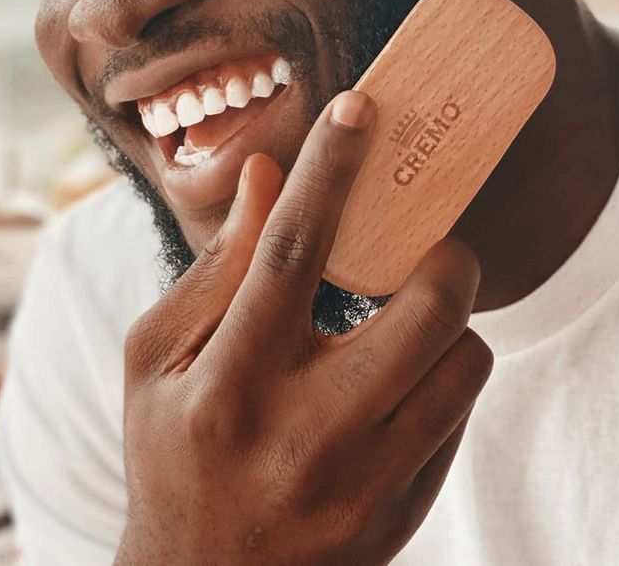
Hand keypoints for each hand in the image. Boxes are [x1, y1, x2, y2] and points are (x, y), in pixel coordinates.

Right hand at [116, 91, 492, 565]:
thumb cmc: (171, 453)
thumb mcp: (154, 359)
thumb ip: (214, 268)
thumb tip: (264, 177)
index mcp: (226, 385)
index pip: (289, 252)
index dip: (329, 168)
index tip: (360, 106)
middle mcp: (304, 435)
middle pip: (423, 309)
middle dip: (445, 253)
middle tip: (430, 241)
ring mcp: (365, 484)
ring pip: (464, 361)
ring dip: (448, 319)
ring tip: (407, 320)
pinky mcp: (404, 512)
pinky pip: (460, 414)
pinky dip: (442, 375)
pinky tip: (397, 380)